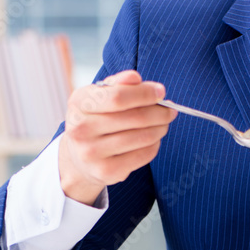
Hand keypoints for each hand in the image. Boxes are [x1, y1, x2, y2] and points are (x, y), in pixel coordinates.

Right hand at [58, 70, 175, 205]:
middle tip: (169, 110)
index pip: (118, 96)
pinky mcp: (106, 171)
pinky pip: (143, 155)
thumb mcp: (101, 95)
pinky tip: (154, 138)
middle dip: (159, 112)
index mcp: (79, 103)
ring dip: (160, 128)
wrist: (80, 155)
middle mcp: (80, 129)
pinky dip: (155, 144)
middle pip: (135, 118)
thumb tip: (135, 77)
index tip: (161, 92)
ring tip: (164, 123)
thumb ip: (119, 83)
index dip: (145, 93)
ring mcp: (91, 153)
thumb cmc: (97, 117)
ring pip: (142, 137)